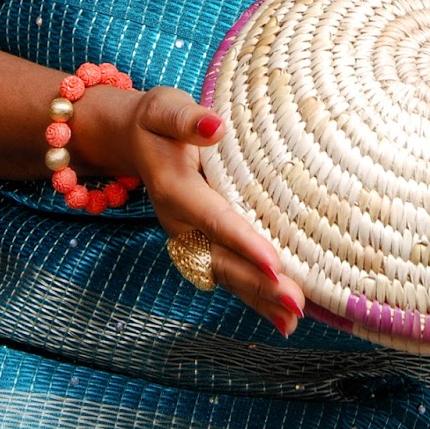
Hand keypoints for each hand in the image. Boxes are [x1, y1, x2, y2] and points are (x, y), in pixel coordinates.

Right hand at [123, 86, 307, 336]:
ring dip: (259, 299)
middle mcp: (180, 224)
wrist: (132, 140)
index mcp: (175, 190)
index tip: (274, 263)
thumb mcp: (165, 109)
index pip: (215, 219)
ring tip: (294, 319)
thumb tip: (215, 127)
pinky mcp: (198, 245)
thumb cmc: (157, 120)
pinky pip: (226, 275)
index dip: (244, 242)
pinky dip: (252, 298)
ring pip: (226, 275)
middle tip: (296, 304)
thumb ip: (187, 120)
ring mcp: (188, 239)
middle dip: (258, 284)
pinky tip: (280, 318)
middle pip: (222, 259)